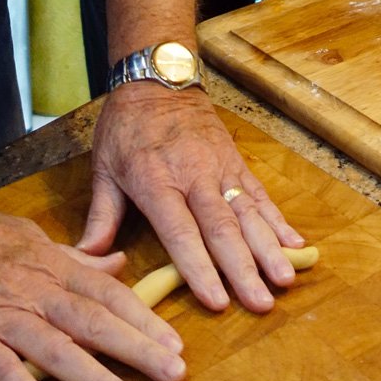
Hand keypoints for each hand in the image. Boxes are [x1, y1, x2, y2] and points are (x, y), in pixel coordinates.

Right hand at [0, 191, 186, 380]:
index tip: (174, 341)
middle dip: (136, 348)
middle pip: (93, 321)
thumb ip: (74, 257)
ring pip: (58, 349)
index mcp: (50, 264)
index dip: (142, 317)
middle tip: (173, 371)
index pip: (107, 292)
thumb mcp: (29, 236)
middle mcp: (34, 290)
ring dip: (96, 378)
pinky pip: (5, 372)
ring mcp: (3, 316)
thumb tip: (117, 262)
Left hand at [78, 84, 306, 317]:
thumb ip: (100, 217)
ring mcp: (220, 167)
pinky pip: (260, 194)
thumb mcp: (103, 167)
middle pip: (222, 228)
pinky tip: (295, 245)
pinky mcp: (236, 162)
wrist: (158, 77)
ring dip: (269, 248)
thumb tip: (84, 261)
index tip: (217, 301)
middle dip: (244, 268)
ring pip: (248, 212)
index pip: (181, 232)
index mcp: (156, 181)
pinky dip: (278, 220)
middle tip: (262, 303)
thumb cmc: (125, 126)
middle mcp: (193, 175)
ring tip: (286, 279)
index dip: (199, 268)